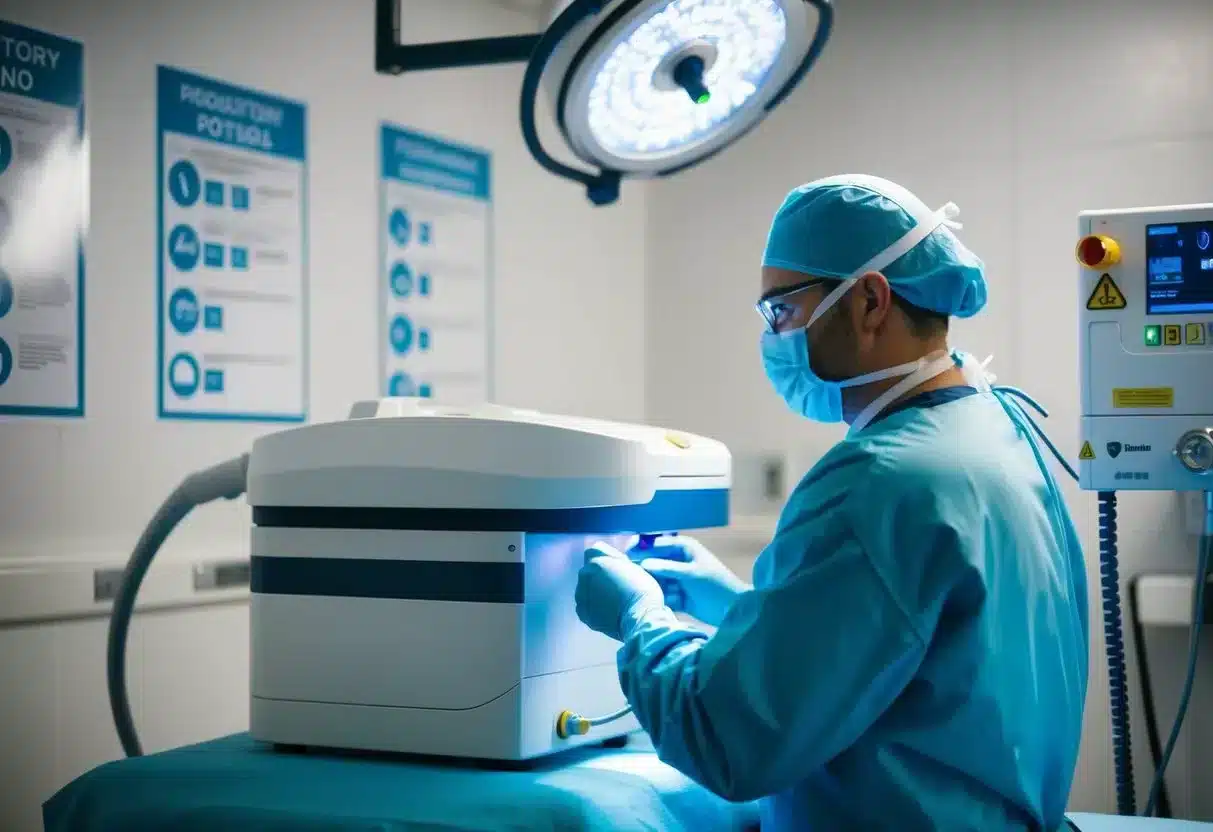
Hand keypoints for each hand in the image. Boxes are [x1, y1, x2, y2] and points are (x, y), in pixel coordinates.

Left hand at [575, 542, 666, 640]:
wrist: (640, 617)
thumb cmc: (641, 589)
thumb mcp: (630, 565)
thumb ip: (612, 558)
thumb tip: (600, 550)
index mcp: (595, 561)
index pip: (594, 552)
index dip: (607, 560)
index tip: (618, 569)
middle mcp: (584, 576)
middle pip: (589, 571)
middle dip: (600, 577)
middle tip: (619, 587)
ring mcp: (581, 595)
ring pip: (586, 589)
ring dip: (596, 592)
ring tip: (615, 601)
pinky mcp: (583, 613)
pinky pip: (586, 606)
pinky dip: (594, 608)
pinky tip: (609, 611)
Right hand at [634, 535, 748, 626]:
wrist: (733, 610)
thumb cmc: (715, 585)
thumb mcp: (691, 574)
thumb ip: (667, 568)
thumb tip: (642, 563)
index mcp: (684, 548)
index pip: (656, 543)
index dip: (641, 548)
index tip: (626, 555)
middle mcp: (678, 561)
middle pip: (654, 563)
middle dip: (642, 570)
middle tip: (626, 576)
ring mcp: (678, 580)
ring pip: (656, 580)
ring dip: (649, 586)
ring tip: (634, 592)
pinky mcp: (678, 597)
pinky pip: (662, 595)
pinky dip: (657, 599)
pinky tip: (647, 603)